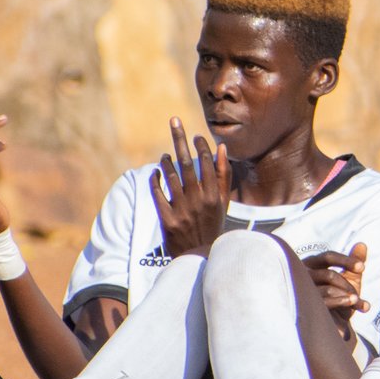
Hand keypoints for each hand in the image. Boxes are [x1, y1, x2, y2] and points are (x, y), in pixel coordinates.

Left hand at [150, 118, 229, 256]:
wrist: (198, 258)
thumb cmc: (213, 226)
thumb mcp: (223, 203)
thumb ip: (223, 176)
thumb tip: (221, 148)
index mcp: (214, 196)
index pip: (207, 162)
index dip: (200, 146)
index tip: (196, 136)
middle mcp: (198, 201)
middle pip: (186, 163)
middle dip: (180, 139)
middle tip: (174, 120)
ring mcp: (181, 210)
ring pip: (170, 176)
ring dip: (166, 161)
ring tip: (166, 155)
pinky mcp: (167, 219)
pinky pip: (158, 193)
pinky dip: (156, 180)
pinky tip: (156, 173)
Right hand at [303, 243, 368, 339]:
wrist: (333, 323)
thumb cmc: (339, 295)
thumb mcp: (350, 278)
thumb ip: (355, 261)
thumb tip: (362, 245)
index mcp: (314, 264)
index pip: (328, 257)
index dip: (346, 261)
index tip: (362, 268)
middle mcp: (306, 276)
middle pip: (329, 275)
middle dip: (349, 285)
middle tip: (359, 294)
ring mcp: (304, 291)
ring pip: (329, 289)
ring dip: (347, 296)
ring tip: (359, 302)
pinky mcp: (306, 306)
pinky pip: (325, 302)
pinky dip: (341, 303)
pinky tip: (353, 305)